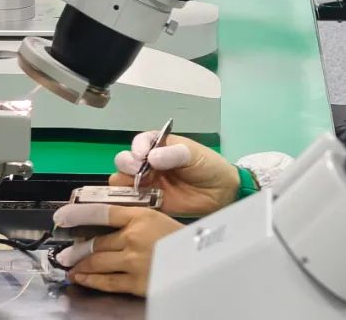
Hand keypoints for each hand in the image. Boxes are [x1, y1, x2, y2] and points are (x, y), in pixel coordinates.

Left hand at [52, 204, 182, 296]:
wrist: (201, 263)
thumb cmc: (183, 240)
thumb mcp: (159, 219)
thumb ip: (135, 220)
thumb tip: (109, 225)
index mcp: (141, 216)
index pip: (102, 212)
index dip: (78, 214)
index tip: (63, 216)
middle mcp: (133, 237)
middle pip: (96, 242)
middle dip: (76, 249)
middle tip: (63, 252)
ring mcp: (132, 261)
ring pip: (97, 262)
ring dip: (80, 265)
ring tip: (69, 266)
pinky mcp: (135, 282)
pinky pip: (106, 281)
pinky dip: (91, 280)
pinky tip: (82, 279)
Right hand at [109, 132, 239, 217]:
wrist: (222, 194)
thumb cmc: (209, 167)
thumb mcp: (195, 155)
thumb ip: (175, 154)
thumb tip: (151, 157)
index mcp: (160, 146)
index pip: (141, 142)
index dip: (138, 147)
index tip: (141, 155)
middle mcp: (149, 163)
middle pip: (126, 161)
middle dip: (127, 165)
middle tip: (136, 172)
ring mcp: (148, 183)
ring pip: (123, 181)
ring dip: (123, 184)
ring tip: (136, 189)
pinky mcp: (150, 203)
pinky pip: (131, 202)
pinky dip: (128, 202)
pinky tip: (135, 203)